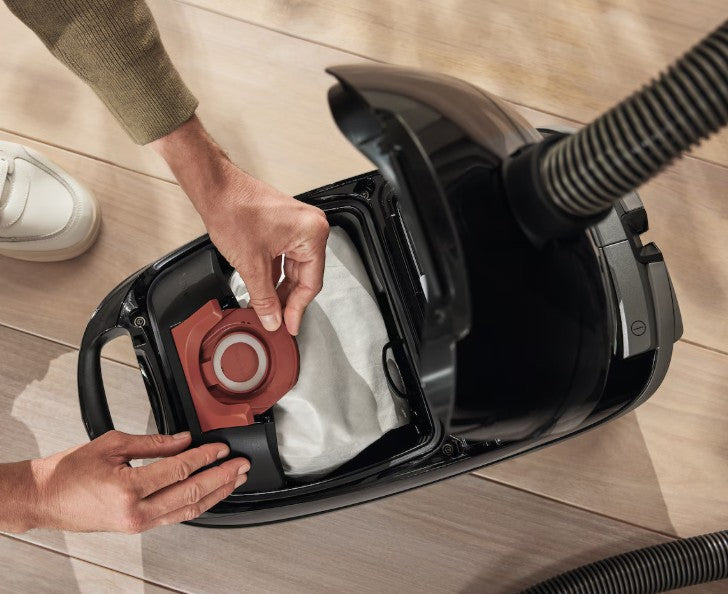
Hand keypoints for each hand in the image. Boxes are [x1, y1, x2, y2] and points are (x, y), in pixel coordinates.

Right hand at [0, 431, 247, 532]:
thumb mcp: (113, 444)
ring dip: (216, 493)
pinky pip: (175, 516)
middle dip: (222, 477)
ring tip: (234, 480)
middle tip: (241, 465)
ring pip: (188, 510)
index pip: (180, 469)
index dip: (206, 456)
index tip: (222, 447)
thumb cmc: (69, 472)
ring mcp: (137, 523)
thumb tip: (184, 439)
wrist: (44, 497)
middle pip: (191, 492)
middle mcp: (135, 511)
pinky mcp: (137, 526)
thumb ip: (154, 442)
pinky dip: (196, 504)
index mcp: (128, 488)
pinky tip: (210, 494)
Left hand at [150, 115, 328, 334]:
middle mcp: (310, 227)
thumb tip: (273, 319)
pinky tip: (265, 289)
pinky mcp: (284, 225)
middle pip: (304, 275)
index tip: (290, 325)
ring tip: (269, 308)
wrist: (215, 188)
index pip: (311, 282)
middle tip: (278, 320)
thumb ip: (264, 298)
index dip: (298, 308)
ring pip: (293, 268)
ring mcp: (297, 225)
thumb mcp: (252, 265)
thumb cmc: (234, 209)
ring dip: (280, 288)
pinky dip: (275, 274)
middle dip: (288, 299)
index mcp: (312, 233)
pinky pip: (285, 257)